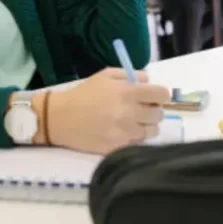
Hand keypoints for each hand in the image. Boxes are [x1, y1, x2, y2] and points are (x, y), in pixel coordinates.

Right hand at [45, 68, 171, 154]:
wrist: (60, 118)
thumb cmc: (83, 94)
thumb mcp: (105, 75)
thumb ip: (131, 75)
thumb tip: (148, 81)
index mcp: (128, 92)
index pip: (162, 94)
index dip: (159, 95)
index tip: (152, 96)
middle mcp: (130, 113)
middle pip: (159, 115)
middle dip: (152, 110)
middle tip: (139, 110)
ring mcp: (125, 133)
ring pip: (152, 132)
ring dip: (145, 126)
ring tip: (131, 122)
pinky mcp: (119, 148)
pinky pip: (138, 143)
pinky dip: (133, 138)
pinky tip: (121, 132)